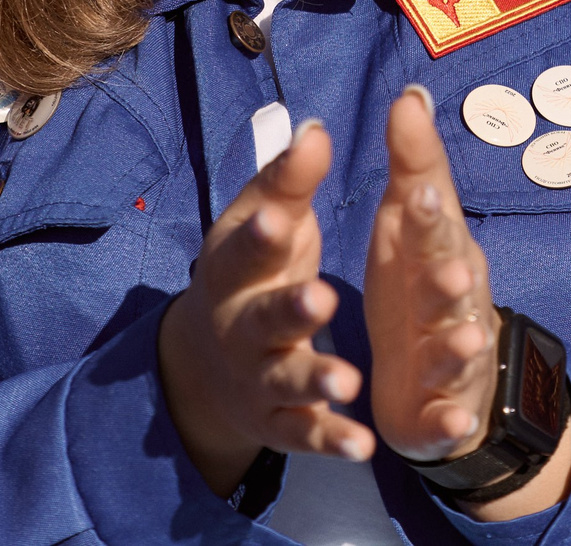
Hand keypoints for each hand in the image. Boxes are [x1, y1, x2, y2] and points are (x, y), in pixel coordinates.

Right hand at [158, 118, 375, 494]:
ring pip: (285, 380)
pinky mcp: (278, 423)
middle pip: (262, 318)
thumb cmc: (251, 270)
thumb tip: (316, 127)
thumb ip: (290, 179)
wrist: (205, 362)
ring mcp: (258, 378)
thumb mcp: (264, 220)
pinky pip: (305, 434)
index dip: (262, 232)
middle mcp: (241, 326)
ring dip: (315, 379)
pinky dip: (332, 440)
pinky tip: (364, 444)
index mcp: (235, 268)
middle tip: (322, 296)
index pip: (245, 247)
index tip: (282, 217)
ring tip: (348, 380)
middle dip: (290, 308)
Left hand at [362, 86, 570, 519]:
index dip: (427, 212)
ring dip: (462, 344)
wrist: (437, 376)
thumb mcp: (407, 226)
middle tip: (447, 266)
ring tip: (465, 340)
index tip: (415, 192)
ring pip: (459, 348)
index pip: (434, 226)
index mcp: (437, 252)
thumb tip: (411, 93)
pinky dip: (452, 419)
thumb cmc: (418, 284)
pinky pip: (450, 416)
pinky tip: (451, 421)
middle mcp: (453, 300)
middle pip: (453, 285)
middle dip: (450, 275)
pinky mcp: (444, 407)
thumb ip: (411, 166)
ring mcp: (453, 356)